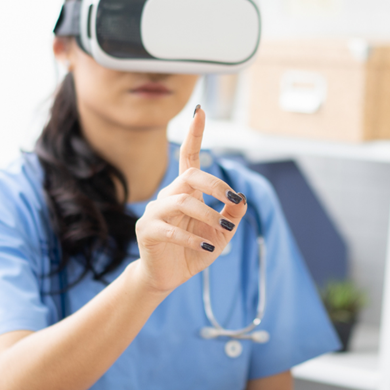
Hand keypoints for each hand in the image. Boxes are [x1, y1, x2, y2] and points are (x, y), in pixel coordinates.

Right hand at [133, 106, 247, 293]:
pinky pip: (170, 229)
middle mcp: (168, 196)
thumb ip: (231, 217)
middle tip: (233, 202)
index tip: (200, 111)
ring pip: (182, 200)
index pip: (189, 156)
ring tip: (223, 231)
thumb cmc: (194, 251)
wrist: (168, 278)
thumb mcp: (221, 234)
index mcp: (187, 192)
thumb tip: (242, 199)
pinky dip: (192, 238)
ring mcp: (155, 213)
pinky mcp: (147, 231)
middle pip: (189, 175)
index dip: (194, 134)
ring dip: (207, 214)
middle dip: (216, 185)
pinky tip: (206, 246)